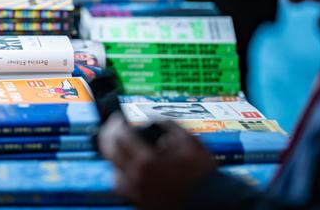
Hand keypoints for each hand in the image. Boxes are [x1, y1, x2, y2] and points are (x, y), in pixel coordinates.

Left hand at [98, 113, 215, 209]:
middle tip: (116, 127)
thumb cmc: (202, 177)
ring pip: (114, 170)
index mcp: (146, 161)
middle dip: (110, 135)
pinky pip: (124, 184)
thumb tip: (158, 121)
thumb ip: (170, 126)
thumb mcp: (190, 143)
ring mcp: (135, 193)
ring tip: (126, 146)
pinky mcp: (139, 203)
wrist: (210, 203)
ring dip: (116, 155)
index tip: (120, 118)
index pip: (120, 136)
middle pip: (110, 152)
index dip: (118, 123)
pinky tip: (135, 165)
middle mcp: (135, 178)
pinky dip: (124, 172)